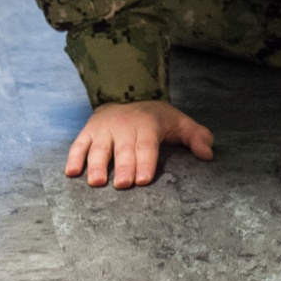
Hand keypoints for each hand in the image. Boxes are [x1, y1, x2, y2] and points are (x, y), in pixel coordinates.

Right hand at [65, 100, 213, 188]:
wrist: (126, 95)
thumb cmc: (155, 118)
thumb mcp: (179, 122)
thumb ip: (196, 136)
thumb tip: (208, 154)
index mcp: (148, 124)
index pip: (147, 145)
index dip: (145, 162)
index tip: (144, 179)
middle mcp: (124, 126)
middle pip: (124, 149)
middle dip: (123, 167)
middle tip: (122, 185)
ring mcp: (104, 129)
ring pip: (99, 148)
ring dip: (96, 165)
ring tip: (96, 182)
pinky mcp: (88, 132)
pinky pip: (78, 144)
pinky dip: (74, 157)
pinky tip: (72, 172)